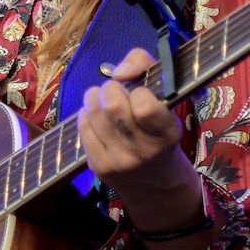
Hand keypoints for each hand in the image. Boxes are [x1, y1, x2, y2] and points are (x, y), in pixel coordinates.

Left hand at [77, 48, 204, 234]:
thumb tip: (119, 72)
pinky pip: (83, 128)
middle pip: (112, 106)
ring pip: (93, 114)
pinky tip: (96, 117)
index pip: (145, 106)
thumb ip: (145, 66)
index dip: (138, 91)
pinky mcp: (99, 167)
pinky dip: (86, 115)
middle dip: (110, 88)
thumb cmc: (160, 132)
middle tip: (115, 90)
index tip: (139, 93)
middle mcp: (144, 151)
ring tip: (102, 99)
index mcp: (167, 133)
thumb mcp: (167, 99)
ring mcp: (119, 161)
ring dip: (94, 97)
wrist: (155, 184)